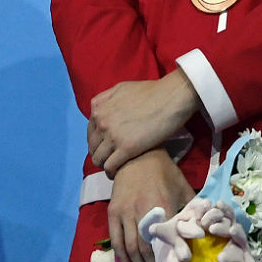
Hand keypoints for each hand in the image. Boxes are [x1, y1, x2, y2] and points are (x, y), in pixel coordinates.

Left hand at [87, 74, 202, 174]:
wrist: (171, 97)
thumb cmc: (151, 91)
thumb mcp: (121, 88)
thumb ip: (106, 99)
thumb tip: (100, 110)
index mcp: (98, 108)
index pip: (90, 132)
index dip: (98, 142)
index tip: (106, 147)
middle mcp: (101, 122)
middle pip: (93, 147)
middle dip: (100, 154)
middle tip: (111, 159)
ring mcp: (112, 136)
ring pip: (98, 159)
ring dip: (105, 165)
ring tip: (114, 168)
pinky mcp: (126, 148)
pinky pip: (110, 166)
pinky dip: (112, 172)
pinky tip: (118, 173)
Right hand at [106, 150, 193, 261]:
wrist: (137, 154)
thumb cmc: (165, 172)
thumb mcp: (184, 188)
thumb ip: (192, 210)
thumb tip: (205, 231)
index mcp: (163, 206)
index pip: (166, 241)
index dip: (168, 261)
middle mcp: (141, 211)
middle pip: (145, 250)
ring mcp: (124, 212)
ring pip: (130, 248)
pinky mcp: (113, 212)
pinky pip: (116, 240)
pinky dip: (122, 258)